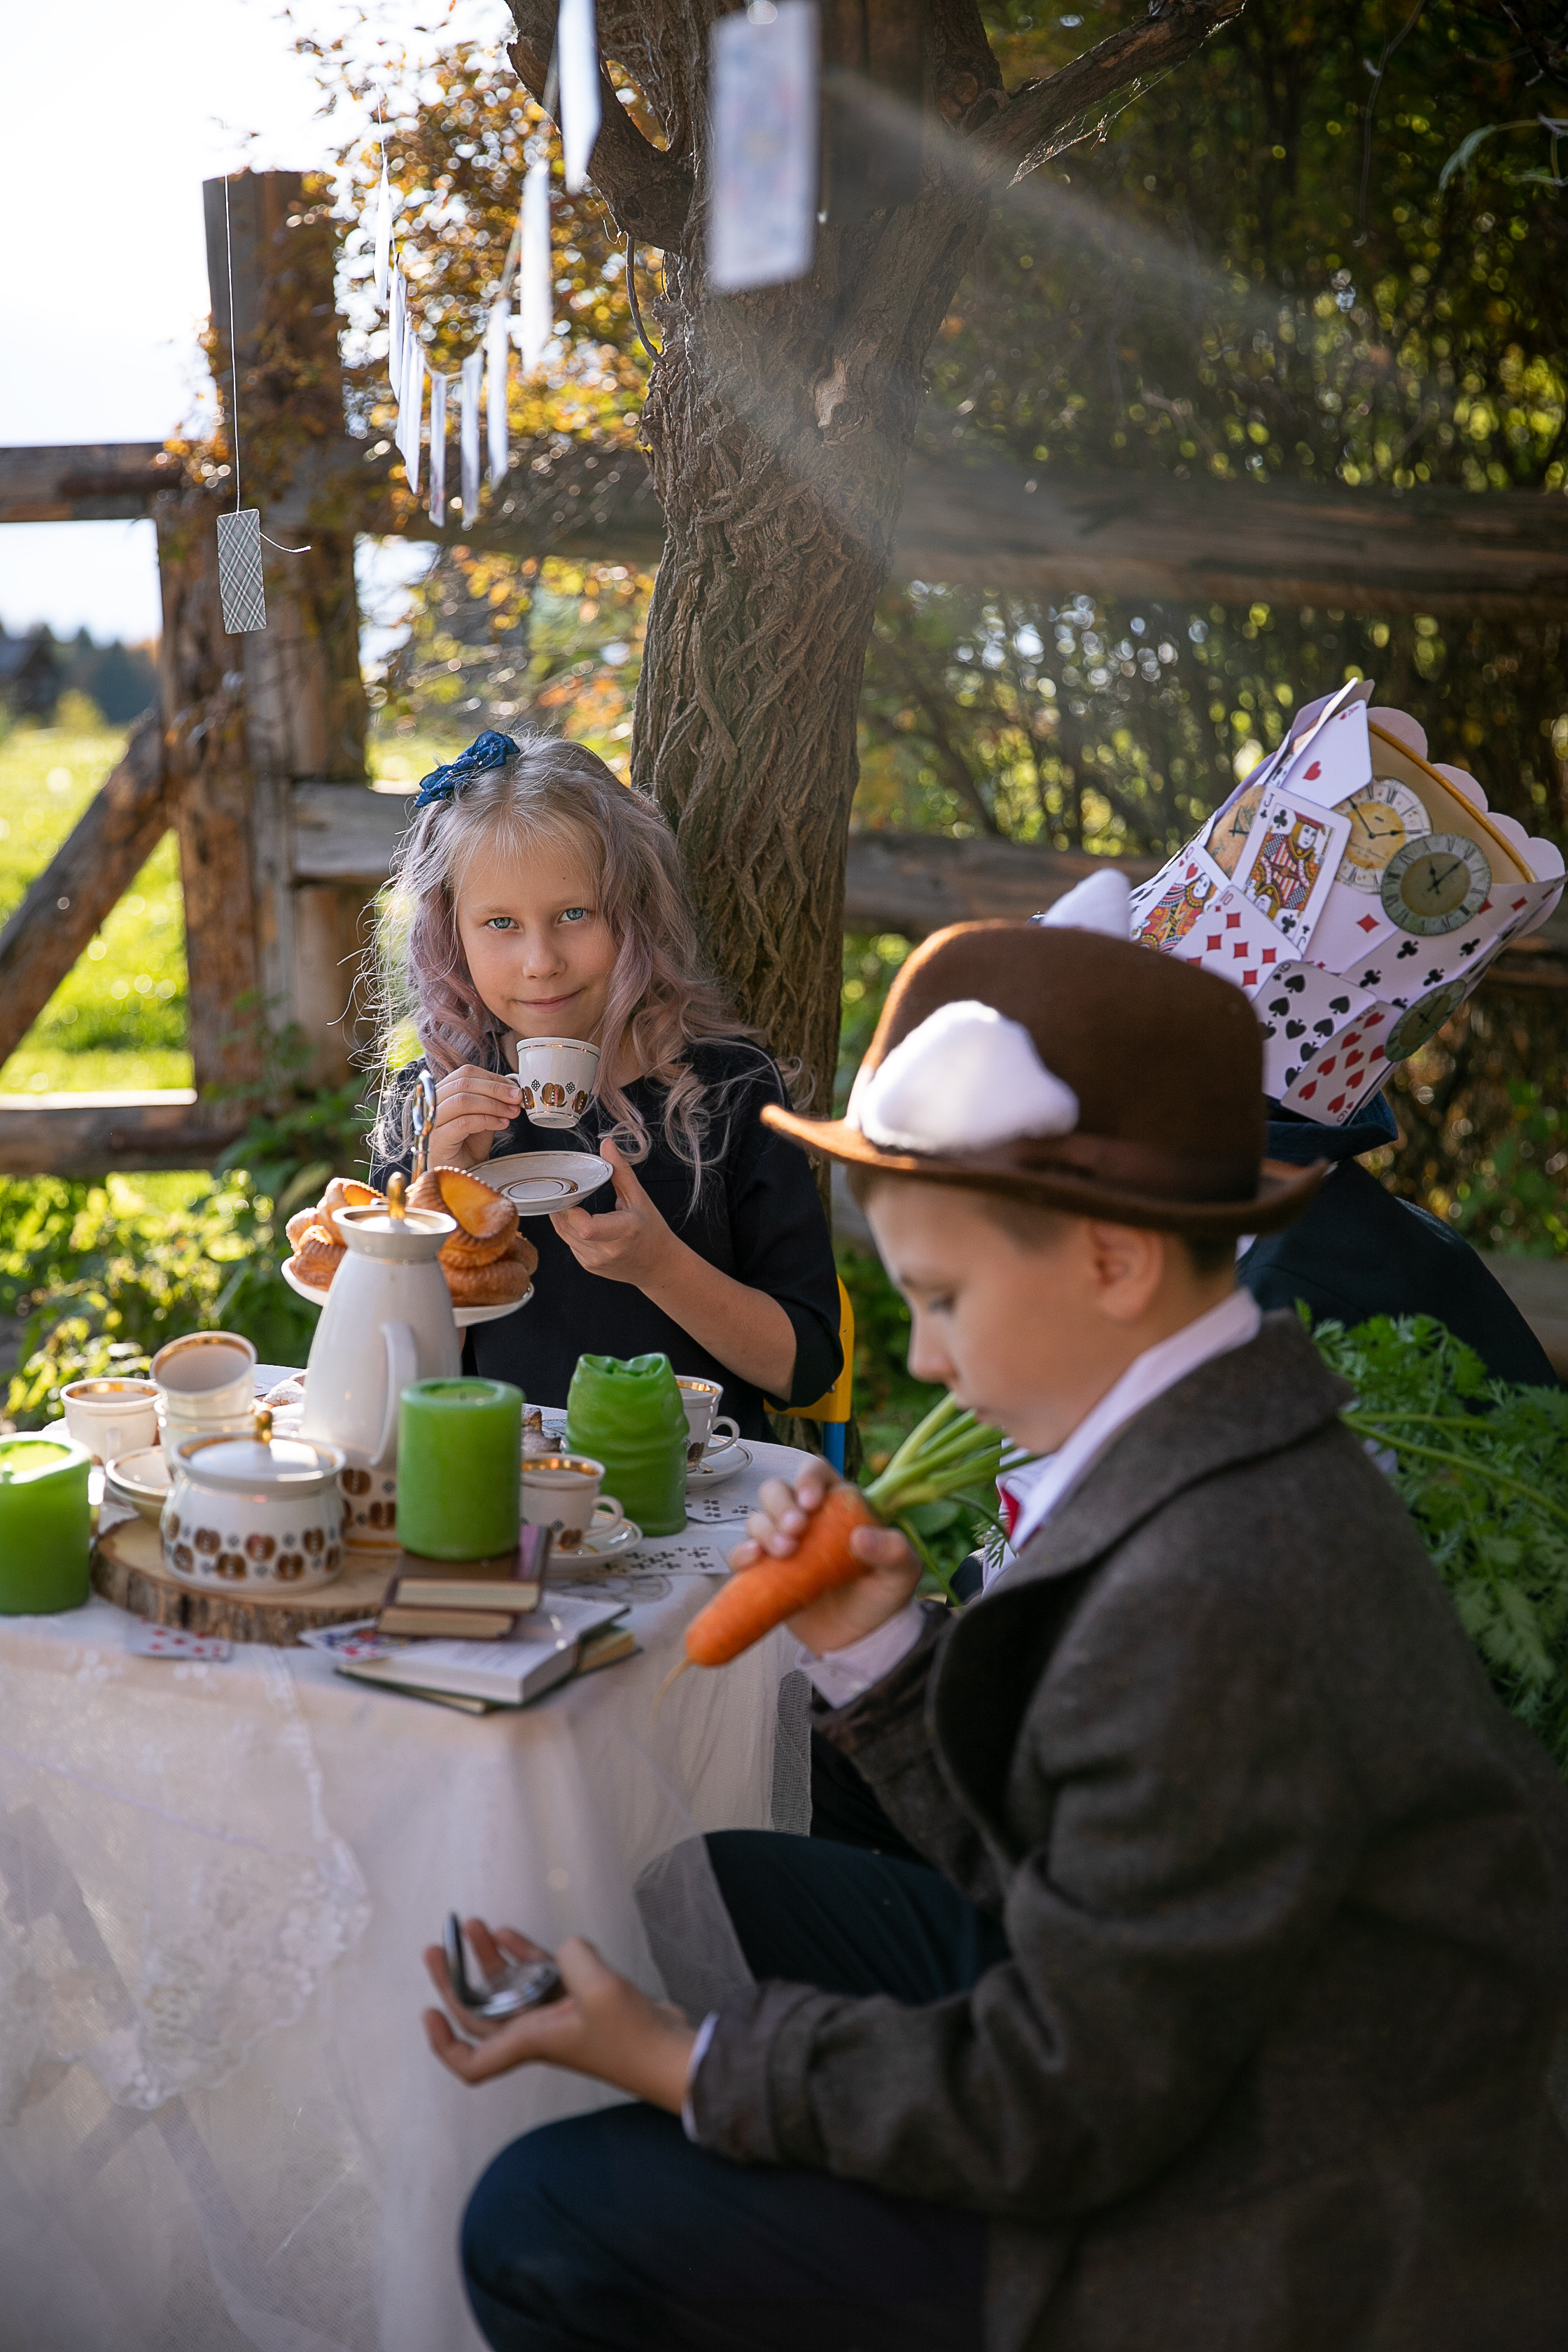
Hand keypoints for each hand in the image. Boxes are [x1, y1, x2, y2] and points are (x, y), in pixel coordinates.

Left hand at [422, 1919, 694, 2109]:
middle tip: (438, 1946)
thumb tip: (563, 1949)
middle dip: (456, 1979)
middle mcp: (536, 2033)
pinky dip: (525, 1956)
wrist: (673, 2056)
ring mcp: (558, 2019)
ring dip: (490, 1960)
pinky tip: (511, 1933)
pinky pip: (542, 1978)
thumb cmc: (632, 2035)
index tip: (428, 2014)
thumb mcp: (598, 1988)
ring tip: (473, 1925)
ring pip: (510, 1990)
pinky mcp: (582, 2004)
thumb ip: (570, 1957)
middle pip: (481, 2012)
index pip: (472, 2060)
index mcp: (529, 2041)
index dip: (443, 2045)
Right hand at [427, 1064, 521, 1169]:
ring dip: (494, 1104)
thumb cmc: (467, 1148)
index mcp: (442, 1094)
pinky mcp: (437, 1139)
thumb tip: (512, 1089)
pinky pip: (464, 1122)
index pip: (465, 1074)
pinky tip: (501, 1124)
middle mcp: (432, 1105)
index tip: (514, 1087)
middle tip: (517, 1098)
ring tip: (512, 1112)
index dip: (492, 1078)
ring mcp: (431, 1122)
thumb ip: (492, 1102)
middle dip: (496, 1089)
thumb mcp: (483, 1118)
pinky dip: (487, 1120)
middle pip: (464, 1084)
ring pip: (463, 1101)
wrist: (458, 1176)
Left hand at [549, 1138, 677, 1287]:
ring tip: (569, 1200)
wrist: (658, 1265)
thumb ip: (620, 1170)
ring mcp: (595, 1261)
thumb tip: (606, 1144)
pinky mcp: (588, 1265)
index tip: (571, 1192)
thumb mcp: (639, 1197)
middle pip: (568, 1226)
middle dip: (562, 1206)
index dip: (570, 1209)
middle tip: (566, 1190)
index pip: (587, 1227)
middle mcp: (607, 1250)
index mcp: (624, 1231)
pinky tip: (578, 1218)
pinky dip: (569, 1228)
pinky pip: (568, 1242)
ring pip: (563, 1234)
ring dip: (562, 1216)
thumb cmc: (651, 1230)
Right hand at [729, 1461, 922, 1654]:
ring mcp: (783, 1544)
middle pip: (777, 1491)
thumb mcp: (902, 1573)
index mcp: (838, 1506)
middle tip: (796, 1529)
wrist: (860, 1639)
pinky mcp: (765, 1571)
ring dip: (765, 1529)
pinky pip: (742, 1553)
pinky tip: (752, 1559)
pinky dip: (742, 1553)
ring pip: (758, 1518)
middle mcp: (806, 1519)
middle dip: (780, 1505)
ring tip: (785, 1552)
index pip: (816, 1473)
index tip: (811, 1502)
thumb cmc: (883, 1596)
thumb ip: (893, 1550)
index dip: (808, 1479)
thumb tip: (862, 1537)